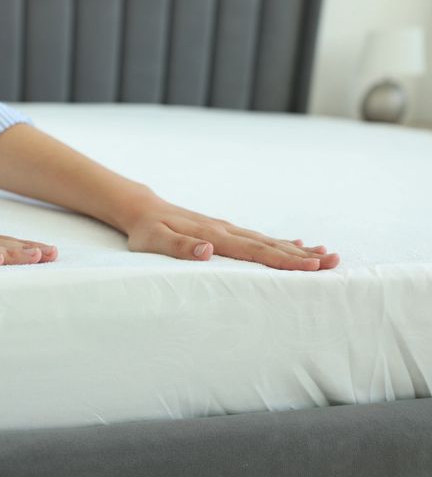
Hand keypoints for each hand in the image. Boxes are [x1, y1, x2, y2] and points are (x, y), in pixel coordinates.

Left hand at [124, 196, 339, 270]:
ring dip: (297, 249)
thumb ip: (177, 247)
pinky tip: (297, 244)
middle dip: (302, 255)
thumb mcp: (152, 242)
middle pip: (269, 245)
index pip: (254, 251)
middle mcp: (224, 231)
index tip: (312, 267)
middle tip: (334, 262)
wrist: (142, 209)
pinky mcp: (223, 230)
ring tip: (326, 255)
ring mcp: (226, 229)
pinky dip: (279, 242)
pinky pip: (257, 238)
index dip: (284, 260)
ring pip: (267, 240)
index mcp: (212, 236)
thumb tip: (207, 250)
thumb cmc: (145, 231)